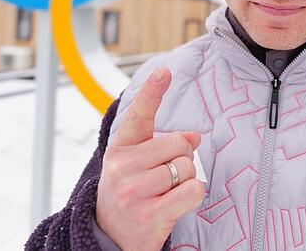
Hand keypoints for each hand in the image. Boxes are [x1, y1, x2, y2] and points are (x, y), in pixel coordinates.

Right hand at [95, 67, 203, 249]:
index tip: (163, 71)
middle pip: (179, 145)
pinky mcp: (150, 215)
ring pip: (187, 168)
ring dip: (185, 181)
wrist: (110, 239)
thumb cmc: (130, 195)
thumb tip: (194, 137)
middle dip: (182, 160)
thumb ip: (162, 145)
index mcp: (120, 149)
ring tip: (165, 194)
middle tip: (164, 178)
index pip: (139, 115)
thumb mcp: (136, 165)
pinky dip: (193, 195)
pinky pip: (192, 191)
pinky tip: (175, 204)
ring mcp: (134, 191)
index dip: (153, 92)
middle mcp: (122, 167)